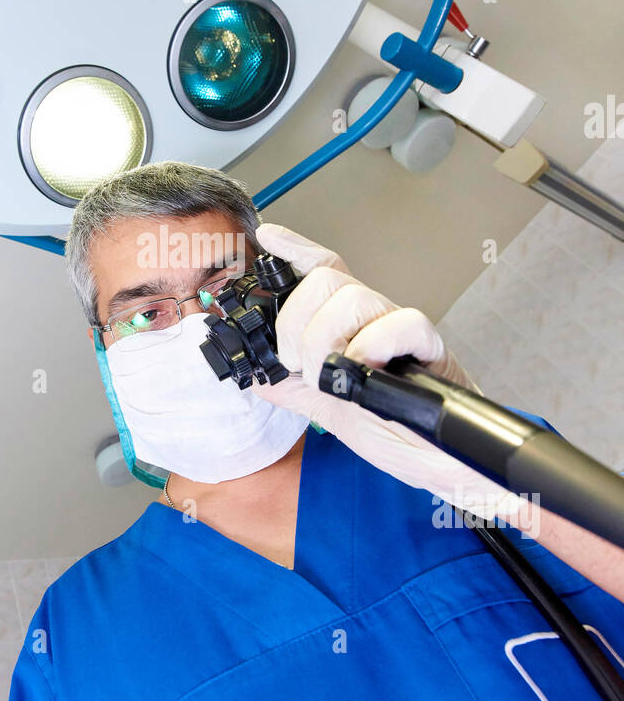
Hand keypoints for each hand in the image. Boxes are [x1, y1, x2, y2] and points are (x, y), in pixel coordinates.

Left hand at [252, 223, 525, 523]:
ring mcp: (402, 331)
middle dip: (297, 323)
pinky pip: (402, 323)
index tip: (267, 235)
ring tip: (333, 378)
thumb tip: (257, 373)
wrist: (442, 465)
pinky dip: (372, 345)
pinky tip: (365, 369)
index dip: (296, 250)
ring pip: (354, 297)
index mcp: (349, 327)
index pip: (323, 271)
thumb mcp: (330, 409)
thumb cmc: (396, 431)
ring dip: (326, 340)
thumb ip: (294, 389)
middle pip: (327, 280)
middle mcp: (374, 320)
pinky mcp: (433, 349)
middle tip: (299, 364)